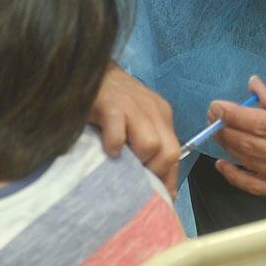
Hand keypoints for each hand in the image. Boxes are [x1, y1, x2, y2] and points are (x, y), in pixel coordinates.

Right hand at [90, 63, 179, 194]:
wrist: (88, 68)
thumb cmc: (108, 102)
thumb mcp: (135, 122)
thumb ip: (147, 147)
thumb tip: (161, 190)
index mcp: (162, 115)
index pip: (176, 153)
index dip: (167, 178)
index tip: (157, 197)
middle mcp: (153, 110)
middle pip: (170, 151)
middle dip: (154, 171)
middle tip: (135, 177)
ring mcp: (133, 106)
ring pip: (151, 145)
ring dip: (136, 160)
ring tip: (120, 161)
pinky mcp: (111, 105)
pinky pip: (119, 133)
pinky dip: (113, 146)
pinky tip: (106, 149)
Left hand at [211, 75, 265, 195]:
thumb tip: (253, 86)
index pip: (258, 123)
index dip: (233, 114)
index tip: (215, 105)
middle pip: (249, 143)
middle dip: (225, 128)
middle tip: (212, 115)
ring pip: (249, 162)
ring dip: (228, 146)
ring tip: (217, 131)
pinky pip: (257, 187)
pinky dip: (236, 177)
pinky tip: (223, 165)